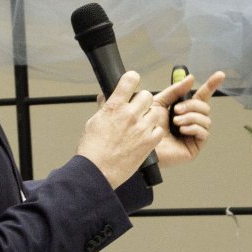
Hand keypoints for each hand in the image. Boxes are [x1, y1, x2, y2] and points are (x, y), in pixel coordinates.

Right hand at [75, 69, 164, 187]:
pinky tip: (144, 137)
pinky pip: (158, 129)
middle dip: (142, 101)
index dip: (132, 79)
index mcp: (114, 107)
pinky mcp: (149, 142)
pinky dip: (153, 132)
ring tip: (139, 126)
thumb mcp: (93, 122)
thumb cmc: (92, 150)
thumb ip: (104, 108)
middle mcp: (130, 114)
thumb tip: (105, 97)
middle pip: (147, 95)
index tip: (132, 82)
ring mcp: (141, 128)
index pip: (130, 80)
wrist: (97, 171)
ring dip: (149, 117)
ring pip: (155, 112)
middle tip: (137, 110)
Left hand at [154, 70, 225, 167]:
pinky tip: (182, 130)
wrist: (142, 143)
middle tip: (176, 110)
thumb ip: (176, 90)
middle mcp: (191, 121)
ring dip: (190, 117)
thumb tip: (191, 78)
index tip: (219, 75)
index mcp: (183, 110)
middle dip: (191, 105)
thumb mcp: (160, 102)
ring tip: (176, 122)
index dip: (210, 86)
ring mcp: (194, 134)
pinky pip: (204, 132)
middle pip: (204, 107)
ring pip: (206, 119)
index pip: (201, 96)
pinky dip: (193, 128)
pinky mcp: (195, 146)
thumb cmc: (146, 126)